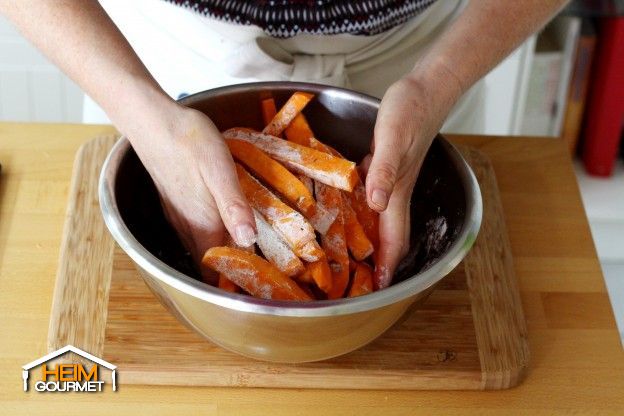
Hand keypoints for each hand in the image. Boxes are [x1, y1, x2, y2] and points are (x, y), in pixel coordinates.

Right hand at [127, 104, 255, 278]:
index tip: (258, 286)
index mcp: (202, 225)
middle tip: (263, 269)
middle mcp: (188, 227)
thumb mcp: (220, 171)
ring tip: (251, 250)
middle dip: (231, 272)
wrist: (154, 121)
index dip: (233, 284)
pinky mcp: (175, 203)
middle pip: (209, 263)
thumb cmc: (189, 142)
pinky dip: (213, 235)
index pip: (215, 272)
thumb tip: (248, 241)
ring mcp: (179, 216)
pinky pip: (196, 230)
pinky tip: (227, 222)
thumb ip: (233, 207)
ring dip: (222, 253)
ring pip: (202, 247)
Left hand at [364, 74, 459, 287]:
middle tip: (361, 281)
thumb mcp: (392, 138)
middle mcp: (394, 192)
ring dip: (371, 241)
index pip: (394, 239)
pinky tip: (347, 211)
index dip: (387, 266)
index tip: (377, 289)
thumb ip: (384, 170)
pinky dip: (363, 214)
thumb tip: (376, 204)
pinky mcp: (385, 167)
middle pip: (389, 236)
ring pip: (381, 220)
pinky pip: (372, 199)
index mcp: (397, 192)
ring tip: (354, 257)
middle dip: (380, 262)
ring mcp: (391, 180)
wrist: (426, 88)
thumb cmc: (411, 110)